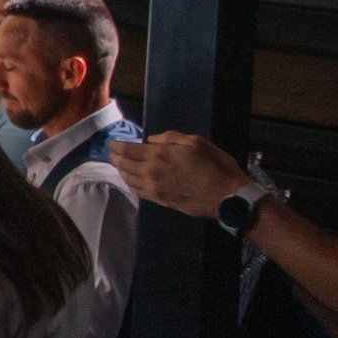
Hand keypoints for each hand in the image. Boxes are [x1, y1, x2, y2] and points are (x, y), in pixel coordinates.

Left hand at [110, 130, 250, 218]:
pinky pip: (137, 191)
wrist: (226, 197)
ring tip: (120, 165)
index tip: (112, 143)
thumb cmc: (215, 166)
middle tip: (113, 154)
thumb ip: (170, 138)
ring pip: (128, 179)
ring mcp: (154, 188)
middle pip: (124, 164)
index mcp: (159, 155)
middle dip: (116, 157)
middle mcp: (151, 172)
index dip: (117, 146)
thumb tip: (151, 140)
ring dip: (121, 171)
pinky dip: (130, 184)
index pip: (128, 150)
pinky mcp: (159, 200)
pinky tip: (130, 180)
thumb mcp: (196, 142)